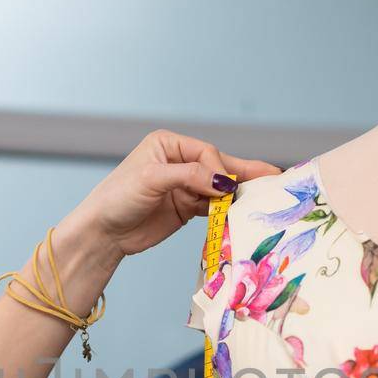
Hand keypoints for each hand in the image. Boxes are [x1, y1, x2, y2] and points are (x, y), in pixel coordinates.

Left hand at [72, 130, 280, 260]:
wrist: (103, 233)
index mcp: (168, 145)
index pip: (206, 152)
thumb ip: (189, 176)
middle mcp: (179, 162)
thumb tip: (223, 181)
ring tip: (266, 196)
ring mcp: (185, 186)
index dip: (218, 168)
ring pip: (219, 188)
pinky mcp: (187, 209)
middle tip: (274, 178)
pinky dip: (226, 211)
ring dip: (237, 195)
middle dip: (243, 175)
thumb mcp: (151, 180)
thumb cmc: (118, 198)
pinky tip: (242, 213)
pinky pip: (213, 207)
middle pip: (218, 167)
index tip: (223, 187)